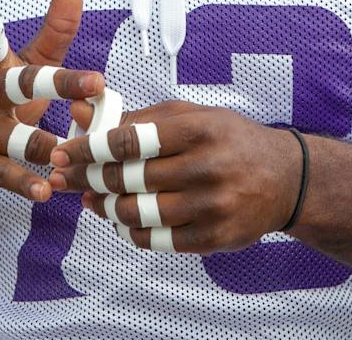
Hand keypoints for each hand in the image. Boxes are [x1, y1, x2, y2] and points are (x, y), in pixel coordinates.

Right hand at [0, 0, 104, 207]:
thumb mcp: (21, 66)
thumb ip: (53, 30)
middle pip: (20, 85)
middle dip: (60, 84)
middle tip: (97, 82)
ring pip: (14, 139)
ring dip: (45, 147)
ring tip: (69, 154)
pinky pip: (2, 175)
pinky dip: (26, 184)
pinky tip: (47, 191)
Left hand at [46, 101, 301, 253]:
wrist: (286, 178)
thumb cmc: (230, 140)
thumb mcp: (191, 115)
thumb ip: (137, 117)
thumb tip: (82, 112)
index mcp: (199, 129)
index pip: (132, 140)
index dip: (91, 147)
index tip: (65, 151)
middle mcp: (207, 167)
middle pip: (130, 178)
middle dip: (89, 178)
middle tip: (65, 177)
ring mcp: (212, 206)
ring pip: (139, 213)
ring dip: (105, 208)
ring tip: (91, 199)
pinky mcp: (214, 237)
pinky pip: (157, 240)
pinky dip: (130, 231)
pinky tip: (120, 219)